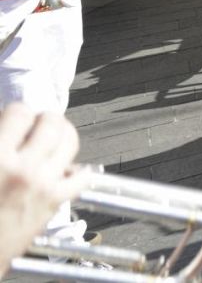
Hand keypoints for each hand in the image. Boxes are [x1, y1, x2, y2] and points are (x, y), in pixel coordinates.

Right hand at [0, 104, 87, 274]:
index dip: (16, 113)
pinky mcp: (54, 202)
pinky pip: (82, 176)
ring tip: (52, 138)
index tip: (13, 119)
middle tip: (36, 125)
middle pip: (52, 123)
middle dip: (44, 119)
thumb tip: (4, 122)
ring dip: (62, 135)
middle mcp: (24, 168)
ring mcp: (43, 184)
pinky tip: (64, 167)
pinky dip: (78, 169)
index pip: (20, 113)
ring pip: (70, 142)